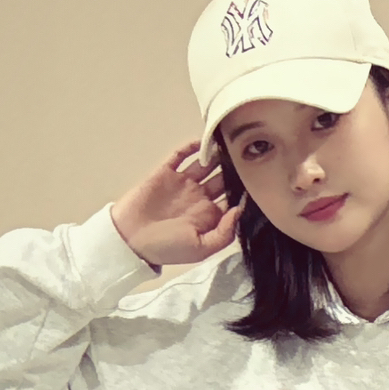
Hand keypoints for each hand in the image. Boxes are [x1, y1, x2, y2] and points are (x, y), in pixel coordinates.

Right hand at [111, 142, 243, 269]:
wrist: (129, 238)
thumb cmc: (166, 248)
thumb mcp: (200, 249)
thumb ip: (224, 233)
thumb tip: (239, 210)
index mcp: (209, 216)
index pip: (232, 198)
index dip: (244, 188)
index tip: (259, 176)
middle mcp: (199, 197)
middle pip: (222, 177)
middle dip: (234, 167)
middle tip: (248, 153)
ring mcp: (182, 183)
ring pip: (205, 164)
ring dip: (216, 154)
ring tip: (230, 141)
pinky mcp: (166, 172)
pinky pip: (181, 156)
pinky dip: (192, 147)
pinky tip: (203, 140)